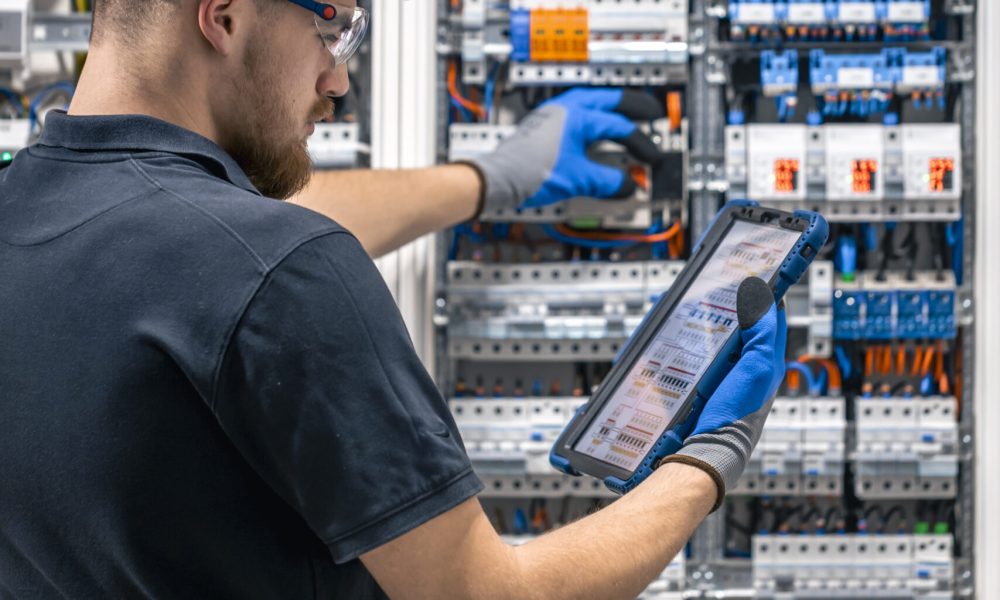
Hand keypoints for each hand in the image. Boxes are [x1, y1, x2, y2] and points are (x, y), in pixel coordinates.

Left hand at [467, 88, 663, 213]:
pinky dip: (593, 123)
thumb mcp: (577, 179)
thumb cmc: (528, 173)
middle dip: (632, 107)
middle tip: (652, 112)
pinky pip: (577, 118)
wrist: (496, 180)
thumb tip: (626, 186)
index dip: (641, 143)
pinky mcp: (543, 129)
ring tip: (626, 116)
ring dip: (611, 111)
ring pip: (590, 105)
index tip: (653, 159)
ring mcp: (552, 117)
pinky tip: (595, 134)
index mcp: (577, 115)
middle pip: (607, 101)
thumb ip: (606, 181)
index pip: (618, 127)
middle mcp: (564, 110)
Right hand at [660, 277, 786, 510]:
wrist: (708, 450)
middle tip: (716, 285)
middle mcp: (748, 367)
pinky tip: (679, 335)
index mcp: (767, 361)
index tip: (751, 272)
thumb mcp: (757, 366)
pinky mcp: (704, 385)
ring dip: (708, 323)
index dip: (763, 294)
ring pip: (718, 340)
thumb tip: (765, 297)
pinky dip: (692, 343)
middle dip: (732, 306)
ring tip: (693, 305)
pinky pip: (700, 356)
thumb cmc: (737, 413)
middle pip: (741, 326)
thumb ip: (764, 333)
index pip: (770, 318)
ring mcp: (725, 376)